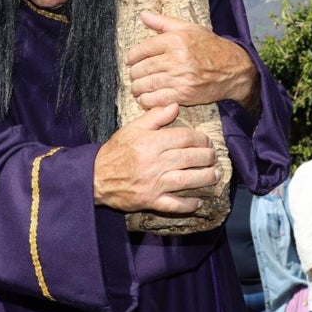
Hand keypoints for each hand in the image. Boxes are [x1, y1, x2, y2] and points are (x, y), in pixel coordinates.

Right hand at [93, 103, 218, 212]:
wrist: (95, 176)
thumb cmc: (115, 150)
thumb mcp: (132, 128)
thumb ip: (155, 116)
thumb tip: (175, 105)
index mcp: (151, 142)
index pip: (184, 138)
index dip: (200, 139)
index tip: (206, 140)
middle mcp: (155, 163)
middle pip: (190, 158)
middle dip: (207, 157)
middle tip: (214, 156)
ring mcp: (154, 184)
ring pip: (187, 181)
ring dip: (205, 178)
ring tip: (215, 175)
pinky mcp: (151, 201)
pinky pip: (174, 205)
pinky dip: (188, 205)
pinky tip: (198, 201)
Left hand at [127, 11, 254, 108]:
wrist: (233, 68)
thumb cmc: (209, 46)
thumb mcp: (188, 28)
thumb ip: (163, 22)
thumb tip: (143, 14)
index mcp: (175, 40)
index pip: (142, 49)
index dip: (132, 56)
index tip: (130, 60)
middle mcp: (177, 58)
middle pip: (142, 68)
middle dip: (134, 74)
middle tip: (134, 75)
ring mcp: (180, 78)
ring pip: (146, 85)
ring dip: (137, 88)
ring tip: (137, 88)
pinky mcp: (184, 95)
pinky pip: (156, 100)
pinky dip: (147, 101)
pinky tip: (146, 98)